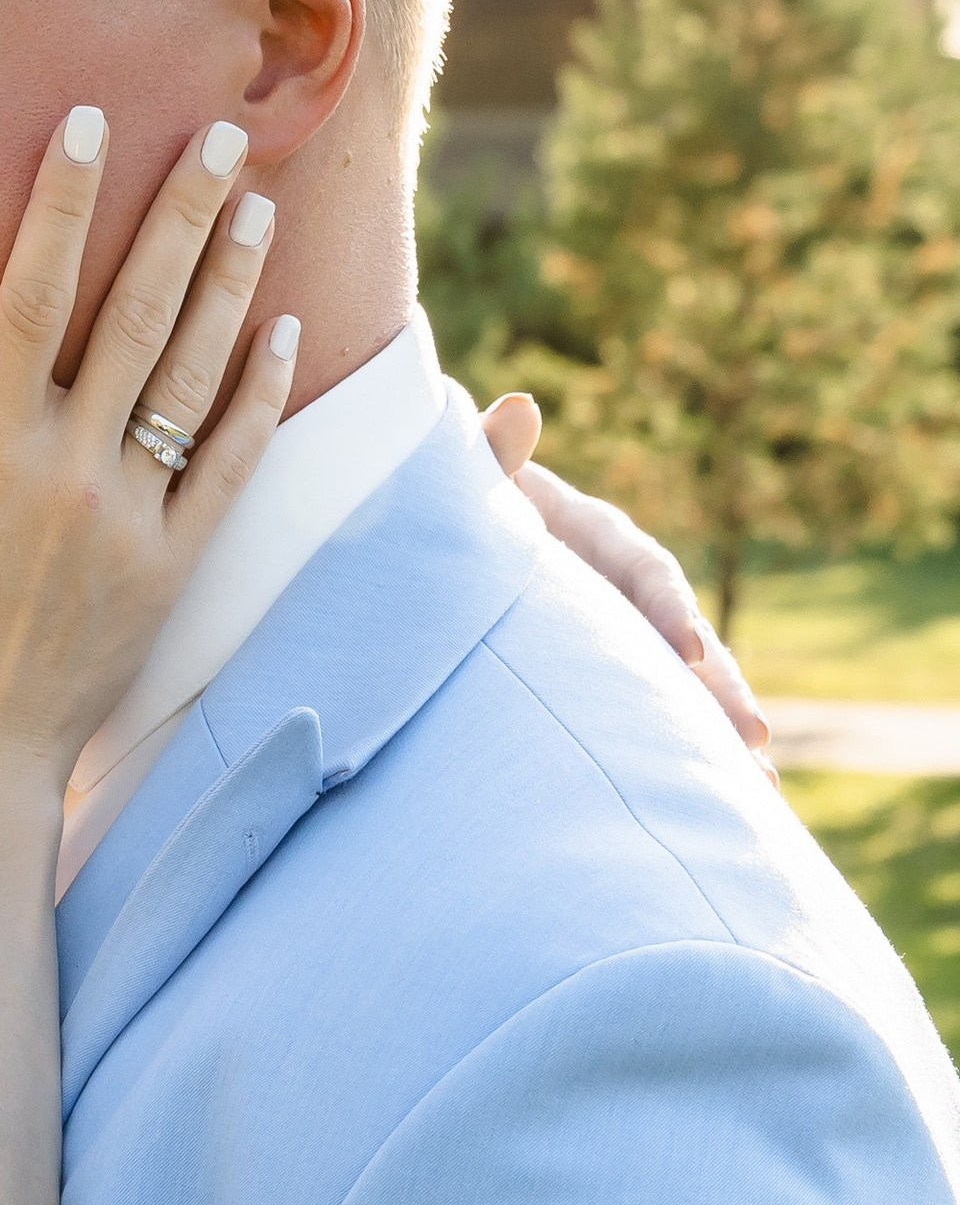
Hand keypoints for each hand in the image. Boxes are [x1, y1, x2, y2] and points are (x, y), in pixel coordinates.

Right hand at [0, 115, 297, 786]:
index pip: (33, 297)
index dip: (63, 204)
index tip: (88, 126)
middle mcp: (70, 473)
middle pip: (136, 316)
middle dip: (179, 214)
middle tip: (218, 132)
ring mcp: (131, 521)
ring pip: (192, 379)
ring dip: (230, 284)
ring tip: (260, 204)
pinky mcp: (174, 568)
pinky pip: (228, 468)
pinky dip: (258, 399)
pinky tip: (282, 333)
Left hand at [480, 394, 772, 770]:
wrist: (444, 535)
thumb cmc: (454, 503)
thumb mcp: (467, 476)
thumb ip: (489, 452)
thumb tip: (517, 408)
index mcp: (595, 536)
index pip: (643, 570)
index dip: (668, 607)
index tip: (686, 649)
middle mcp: (623, 587)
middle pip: (684, 636)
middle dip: (718, 688)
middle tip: (752, 738)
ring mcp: (622, 632)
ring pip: (683, 683)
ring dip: (720, 732)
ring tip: (761, 786)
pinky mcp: (610, 669)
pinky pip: (656, 710)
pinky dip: (689, 749)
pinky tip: (728, 796)